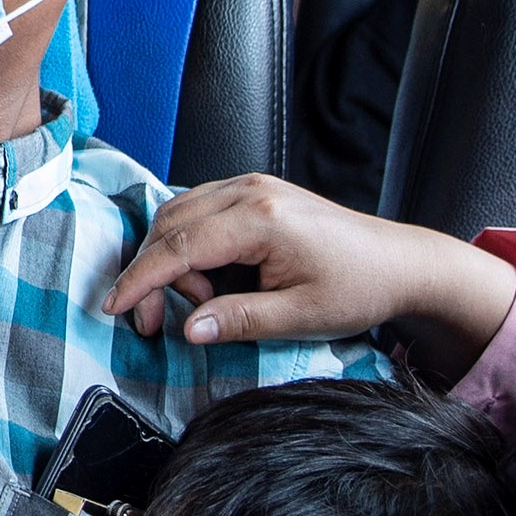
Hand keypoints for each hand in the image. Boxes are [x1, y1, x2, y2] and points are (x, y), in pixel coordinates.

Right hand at [103, 173, 515, 378]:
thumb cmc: (358, 288)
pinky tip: (208, 278)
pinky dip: (189, 245)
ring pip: (179, 214)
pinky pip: (199, 210)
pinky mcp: (256, 191)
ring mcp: (252, 185)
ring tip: (201, 302)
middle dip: (153, 275)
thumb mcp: (299, 316)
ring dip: (172, 260)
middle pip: (169, 225)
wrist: (401, 263)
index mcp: (260, 218)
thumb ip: (239, 320)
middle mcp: (250, 190)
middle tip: (157, 323)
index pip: (179, 246)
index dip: (140, 280)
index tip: (114, 307)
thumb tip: (188, 330)